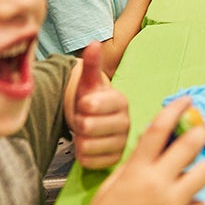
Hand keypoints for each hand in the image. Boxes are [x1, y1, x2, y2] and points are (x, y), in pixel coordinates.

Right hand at [55, 98, 204, 204]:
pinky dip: (194, 202)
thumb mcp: (112, 185)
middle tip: (204, 131)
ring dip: (202, 168)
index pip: (159, 130)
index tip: (187, 100)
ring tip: (193, 174)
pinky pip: (201, 203)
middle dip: (202, 132)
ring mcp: (173, 204)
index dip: (175, 109)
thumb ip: (135, 163)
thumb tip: (154, 139)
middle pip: (191, 144)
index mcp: (136, 171)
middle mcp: (157, 183)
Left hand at [69, 42, 129, 169]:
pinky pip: (89, 161)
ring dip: (80, 140)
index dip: (82, 105)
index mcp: (120, 101)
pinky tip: (88, 146)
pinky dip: (83, 155)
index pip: (93, 105)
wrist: (97, 121)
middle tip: (83, 119)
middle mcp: (126, 122)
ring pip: (87, 146)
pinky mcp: (115, 159)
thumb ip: (92, 64)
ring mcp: (122, 142)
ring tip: (86, 133)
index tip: (84, 103)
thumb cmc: (92, 100)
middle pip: (87, 127)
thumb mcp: (90, 82)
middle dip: (79, 123)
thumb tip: (93, 43)